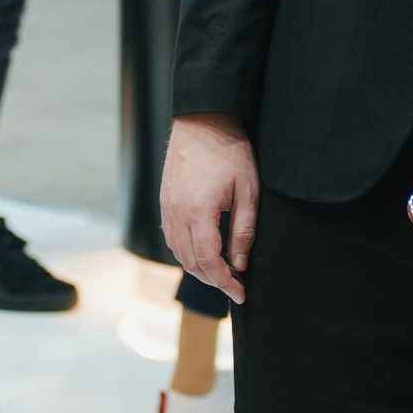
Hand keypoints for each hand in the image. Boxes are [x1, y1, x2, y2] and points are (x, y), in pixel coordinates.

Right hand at [161, 113, 257, 303]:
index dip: (225, 282)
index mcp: (198, 211)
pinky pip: (170, 236)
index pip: (208, 261)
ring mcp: (167, 206)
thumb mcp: (247, 191)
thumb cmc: (230, 152)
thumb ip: (243, 231)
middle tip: (235, 286)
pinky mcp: (164, 199)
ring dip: (198, 268)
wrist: (203, 119)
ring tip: (221, 273)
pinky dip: (185, 252)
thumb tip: (239, 264)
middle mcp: (176, 212)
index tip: (241, 293)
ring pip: (177, 252)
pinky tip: (202, 252)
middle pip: (190, 262)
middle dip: (213, 280)